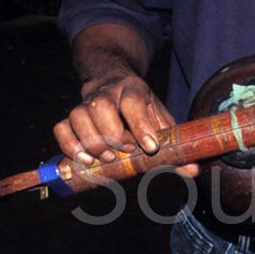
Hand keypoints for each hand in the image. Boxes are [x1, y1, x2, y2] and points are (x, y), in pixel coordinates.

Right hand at [53, 71, 198, 176]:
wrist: (115, 83)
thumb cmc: (141, 109)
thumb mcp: (160, 119)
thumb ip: (174, 144)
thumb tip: (193, 170)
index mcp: (134, 90)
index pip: (134, 102)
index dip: (141, 125)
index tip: (149, 147)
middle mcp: (108, 93)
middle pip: (102, 107)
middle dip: (112, 134)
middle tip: (123, 154)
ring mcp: (86, 103)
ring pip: (79, 115)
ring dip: (90, 141)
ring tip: (104, 159)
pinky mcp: (71, 116)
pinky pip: (61, 127)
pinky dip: (69, 144)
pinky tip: (83, 160)